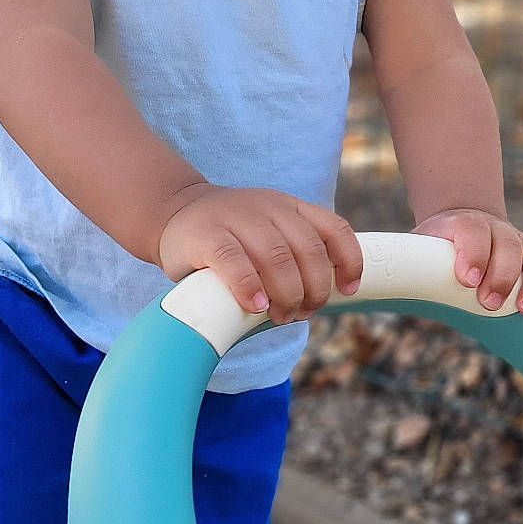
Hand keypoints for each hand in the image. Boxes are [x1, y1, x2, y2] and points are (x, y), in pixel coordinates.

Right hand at [157, 185, 363, 323]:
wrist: (173, 212)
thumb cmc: (230, 238)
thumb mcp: (268, 233)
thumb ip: (293, 256)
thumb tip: (321, 302)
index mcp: (290, 208)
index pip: (334, 228)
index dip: (349, 262)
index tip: (347, 291)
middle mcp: (268, 208)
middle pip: (308, 250)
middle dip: (313, 289)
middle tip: (302, 312)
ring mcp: (236, 218)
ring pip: (275, 257)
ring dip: (285, 294)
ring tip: (280, 315)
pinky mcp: (206, 235)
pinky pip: (234, 262)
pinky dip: (249, 287)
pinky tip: (255, 305)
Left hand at [413, 209, 522, 315]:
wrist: (461, 225)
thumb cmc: (438, 250)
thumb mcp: (420, 255)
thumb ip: (417, 276)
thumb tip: (412, 311)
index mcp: (466, 225)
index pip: (472, 231)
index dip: (472, 253)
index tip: (467, 279)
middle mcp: (499, 231)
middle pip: (509, 245)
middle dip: (502, 275)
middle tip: (490, 303)